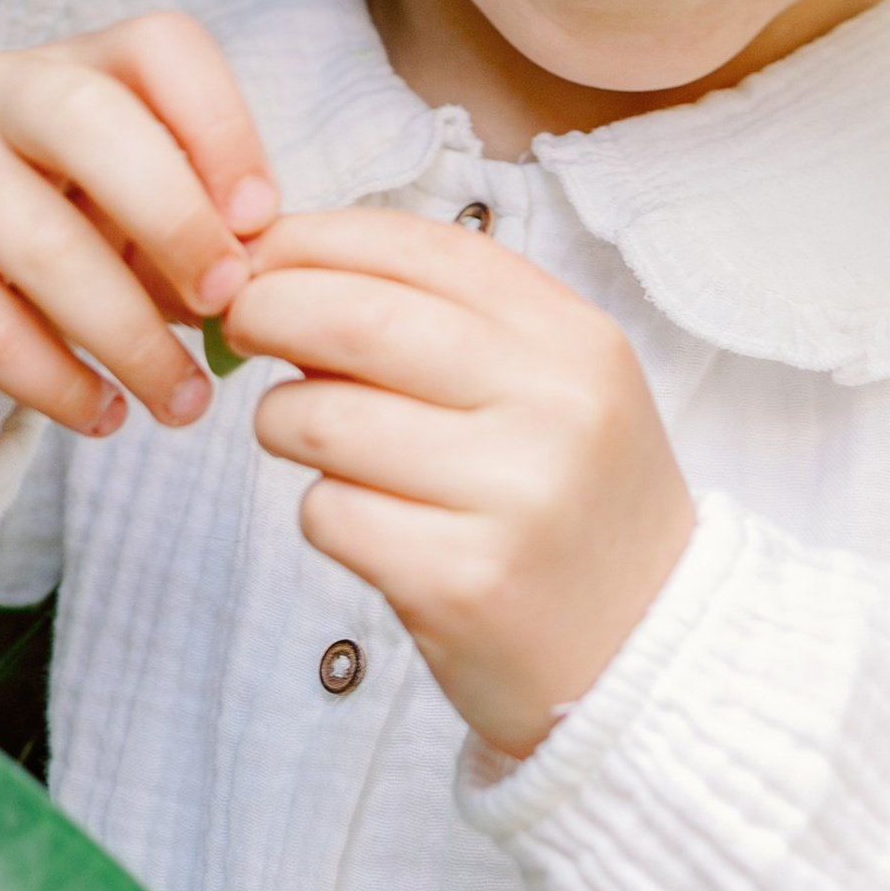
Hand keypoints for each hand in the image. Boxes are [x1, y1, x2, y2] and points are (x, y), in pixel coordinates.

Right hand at [0, 14, 278, 434]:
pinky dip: (56, 384)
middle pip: (90, 121)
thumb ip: (197, 229)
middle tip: (226, 304)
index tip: (262, 221)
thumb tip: (258, 274)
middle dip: (174, 219)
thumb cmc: (56, 239)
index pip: (159, 48)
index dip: (222, 127)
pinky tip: (100, 413)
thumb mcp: (132, 218)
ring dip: (129, 338)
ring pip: (41, 242)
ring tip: (181, 402)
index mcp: (76, 62)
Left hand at [220, 209, 696, 760]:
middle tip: (240, 329)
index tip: (262, 256)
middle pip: (354, 317)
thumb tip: (285, 273)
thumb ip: (441, 323)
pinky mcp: (461, 580)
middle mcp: (553, 404)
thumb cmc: (570, 503)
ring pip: (322, 417)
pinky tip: (370, 525)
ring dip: (283, 423)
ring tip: (316, 443)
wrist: (649, 651)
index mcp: (573, 337)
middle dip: (267, 311)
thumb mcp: (547, 387)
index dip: (314, 239)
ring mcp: (512, 495)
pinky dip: (323, 512)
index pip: (416, 247)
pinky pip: (327, 512)